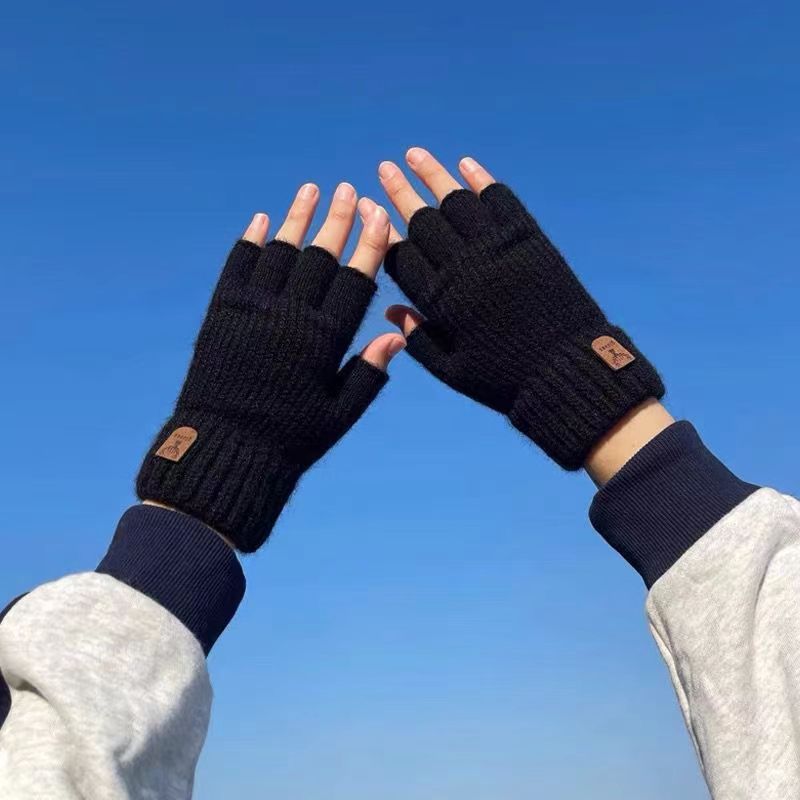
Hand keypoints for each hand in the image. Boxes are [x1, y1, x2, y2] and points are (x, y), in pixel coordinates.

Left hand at [137, 182, 404, 551]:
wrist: (223, 449)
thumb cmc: (289, 439)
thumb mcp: (338, 415)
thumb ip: (369, 373)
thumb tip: (397, 333)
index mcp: (323, 340)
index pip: (354, 280)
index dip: (370, 244)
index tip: (380, 215)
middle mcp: (289, 316)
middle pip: (320, 255)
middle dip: (338, 218)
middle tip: (349, 189)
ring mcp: (252, 310)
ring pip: (280, 251)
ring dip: (297, 217)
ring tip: (311, 189)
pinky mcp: (221, 313)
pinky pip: (238, 266)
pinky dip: (250, 241)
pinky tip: (262, 220)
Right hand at [371, 148, 663, 470]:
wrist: (565, 370)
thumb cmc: (504, 377)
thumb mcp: (452, 370)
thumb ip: (418, 339)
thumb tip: (390, 310)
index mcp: (441, 299)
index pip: (401, 254)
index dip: (380, 229)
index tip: (366, 207)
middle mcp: (464, 266)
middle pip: (422, 219)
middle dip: (399, 191)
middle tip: (384, 168)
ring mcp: (497, 248)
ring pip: (456, 200)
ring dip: (433, 173)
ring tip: (414, 154)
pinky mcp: (529, 239)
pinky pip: (500, 200)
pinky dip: (481, 180)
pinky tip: (465, 164)